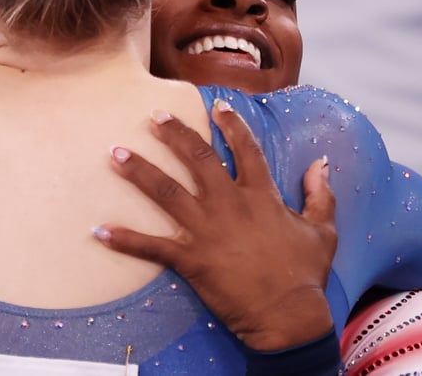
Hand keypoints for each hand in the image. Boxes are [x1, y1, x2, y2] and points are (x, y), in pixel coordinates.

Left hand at [94, 100, 335, 351]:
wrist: (288, 315)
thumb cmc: (306, 274)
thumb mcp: (323, 231)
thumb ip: (321, 195)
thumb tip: (321, 164)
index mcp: (260, 195)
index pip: (245, 149)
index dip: (232, 125)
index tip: (216, 106)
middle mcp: (229, 204)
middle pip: (197, 160)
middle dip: (174, 135)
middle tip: (153, 116)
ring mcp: (207, 230)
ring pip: (167, 193)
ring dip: (139, 172)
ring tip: (116, 153)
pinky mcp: (190, 258)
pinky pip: (152, 246)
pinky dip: (125, 239)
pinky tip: (99, 231)